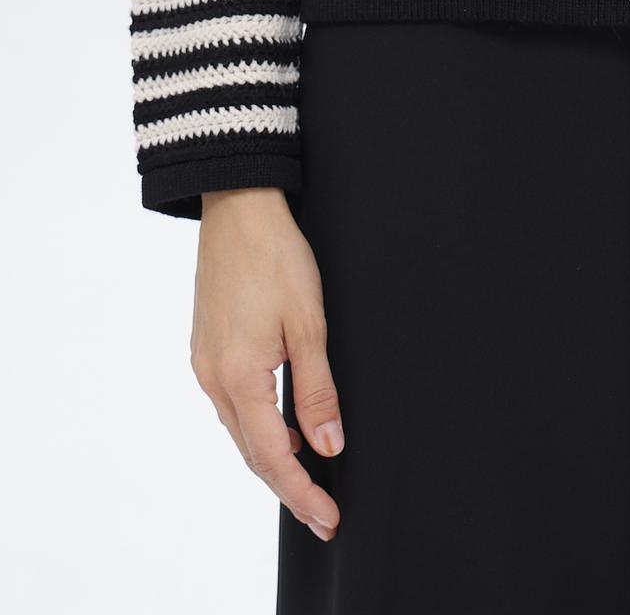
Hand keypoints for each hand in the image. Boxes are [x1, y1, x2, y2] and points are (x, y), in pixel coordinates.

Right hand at [190, 187, 343, 541]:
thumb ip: (318, 390)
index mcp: (239, 375)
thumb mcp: (308, 323)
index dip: (301, 491)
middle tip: (323, 512)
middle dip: (288, 485)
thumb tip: (328, 446)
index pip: (271, 455)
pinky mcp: (206, 348)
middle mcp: (213, 377)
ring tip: (310, 475)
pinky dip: (258, 425)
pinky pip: (233, 404)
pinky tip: (284, 426)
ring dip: (272, 456)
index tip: (327, 518)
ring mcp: (205, 363)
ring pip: (240, 429)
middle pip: (251, 451)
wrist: (237, 208)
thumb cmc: (276, 256)